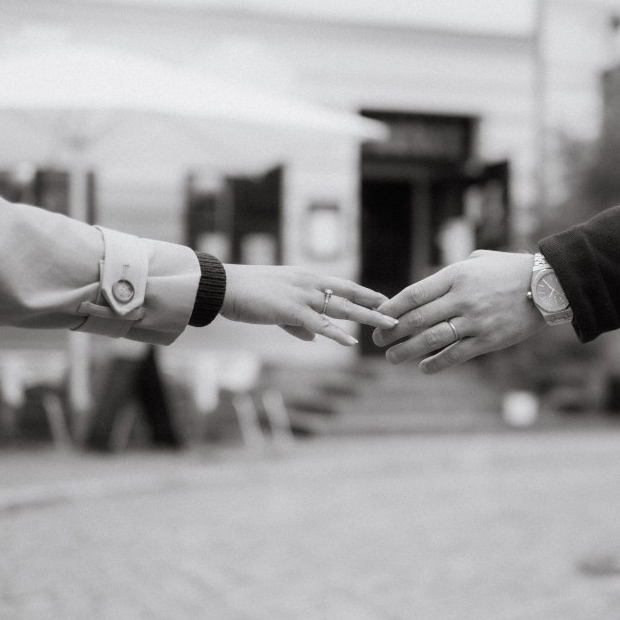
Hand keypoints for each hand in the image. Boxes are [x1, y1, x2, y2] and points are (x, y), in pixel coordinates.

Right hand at [220, 264, 397, 345]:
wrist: (224, 286)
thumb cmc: (247, 294)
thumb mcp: (277, 306)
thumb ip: (298, 323)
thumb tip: (315, 337)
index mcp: (306, 279)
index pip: (343, 284)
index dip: (364, 293)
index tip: (383, 300)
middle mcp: (309, 283)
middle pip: (350, 293)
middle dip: (374, 303)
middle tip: (396, 311)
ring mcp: (302, 295)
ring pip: (342, 307)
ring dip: (367, 317)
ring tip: (388, 325)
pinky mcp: (290, 309)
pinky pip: (319, 323)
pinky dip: (336, 332)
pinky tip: (351, 341)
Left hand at [373, 250, 545, 373]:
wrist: (547, 286)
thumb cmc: (509, 270)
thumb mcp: (477, 261)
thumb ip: (449, 274)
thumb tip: (424, 289)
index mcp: (456, 276)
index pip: (414, 294)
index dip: (391, 308)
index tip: (378, 316)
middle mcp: (462, 299)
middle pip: (417, 319)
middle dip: (392, 331)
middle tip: (379, 340)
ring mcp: (475, 321)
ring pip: (432, 339)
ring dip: (407, 350)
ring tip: (392, 357)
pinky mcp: (488, 340)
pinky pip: (456, 355)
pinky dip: (436, 363)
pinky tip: (423, 367)